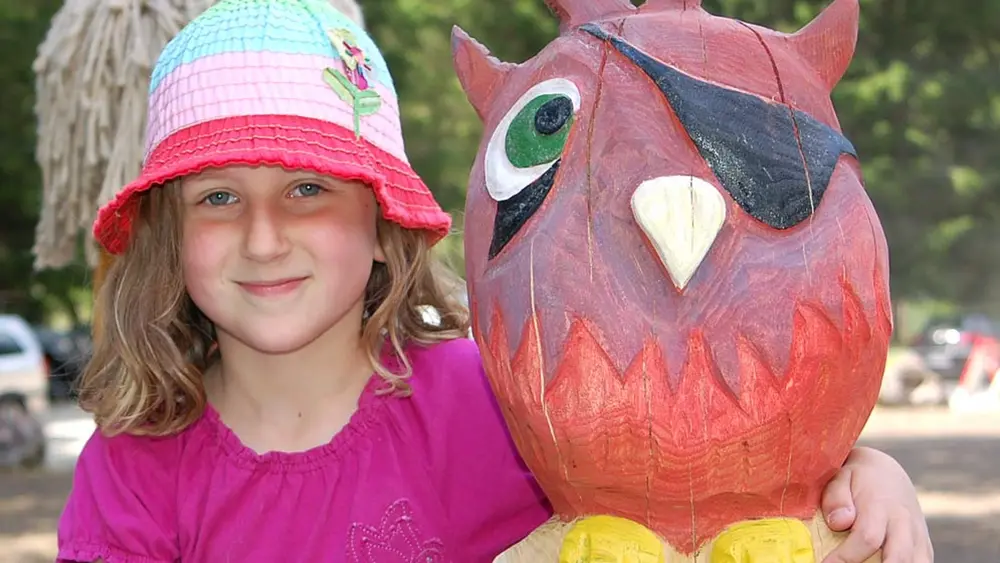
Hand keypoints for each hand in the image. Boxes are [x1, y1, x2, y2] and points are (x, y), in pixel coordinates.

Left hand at [820, 447, 932, 561]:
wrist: (888, 473)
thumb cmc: (857, 477)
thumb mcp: (841, 476)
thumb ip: (836, 498)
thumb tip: (838, 523)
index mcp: (880, 505)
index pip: (867, 537)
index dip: (846, 557)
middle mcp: (904, 522)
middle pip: (898, 558)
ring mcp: (918, 536)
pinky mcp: (924, 546)